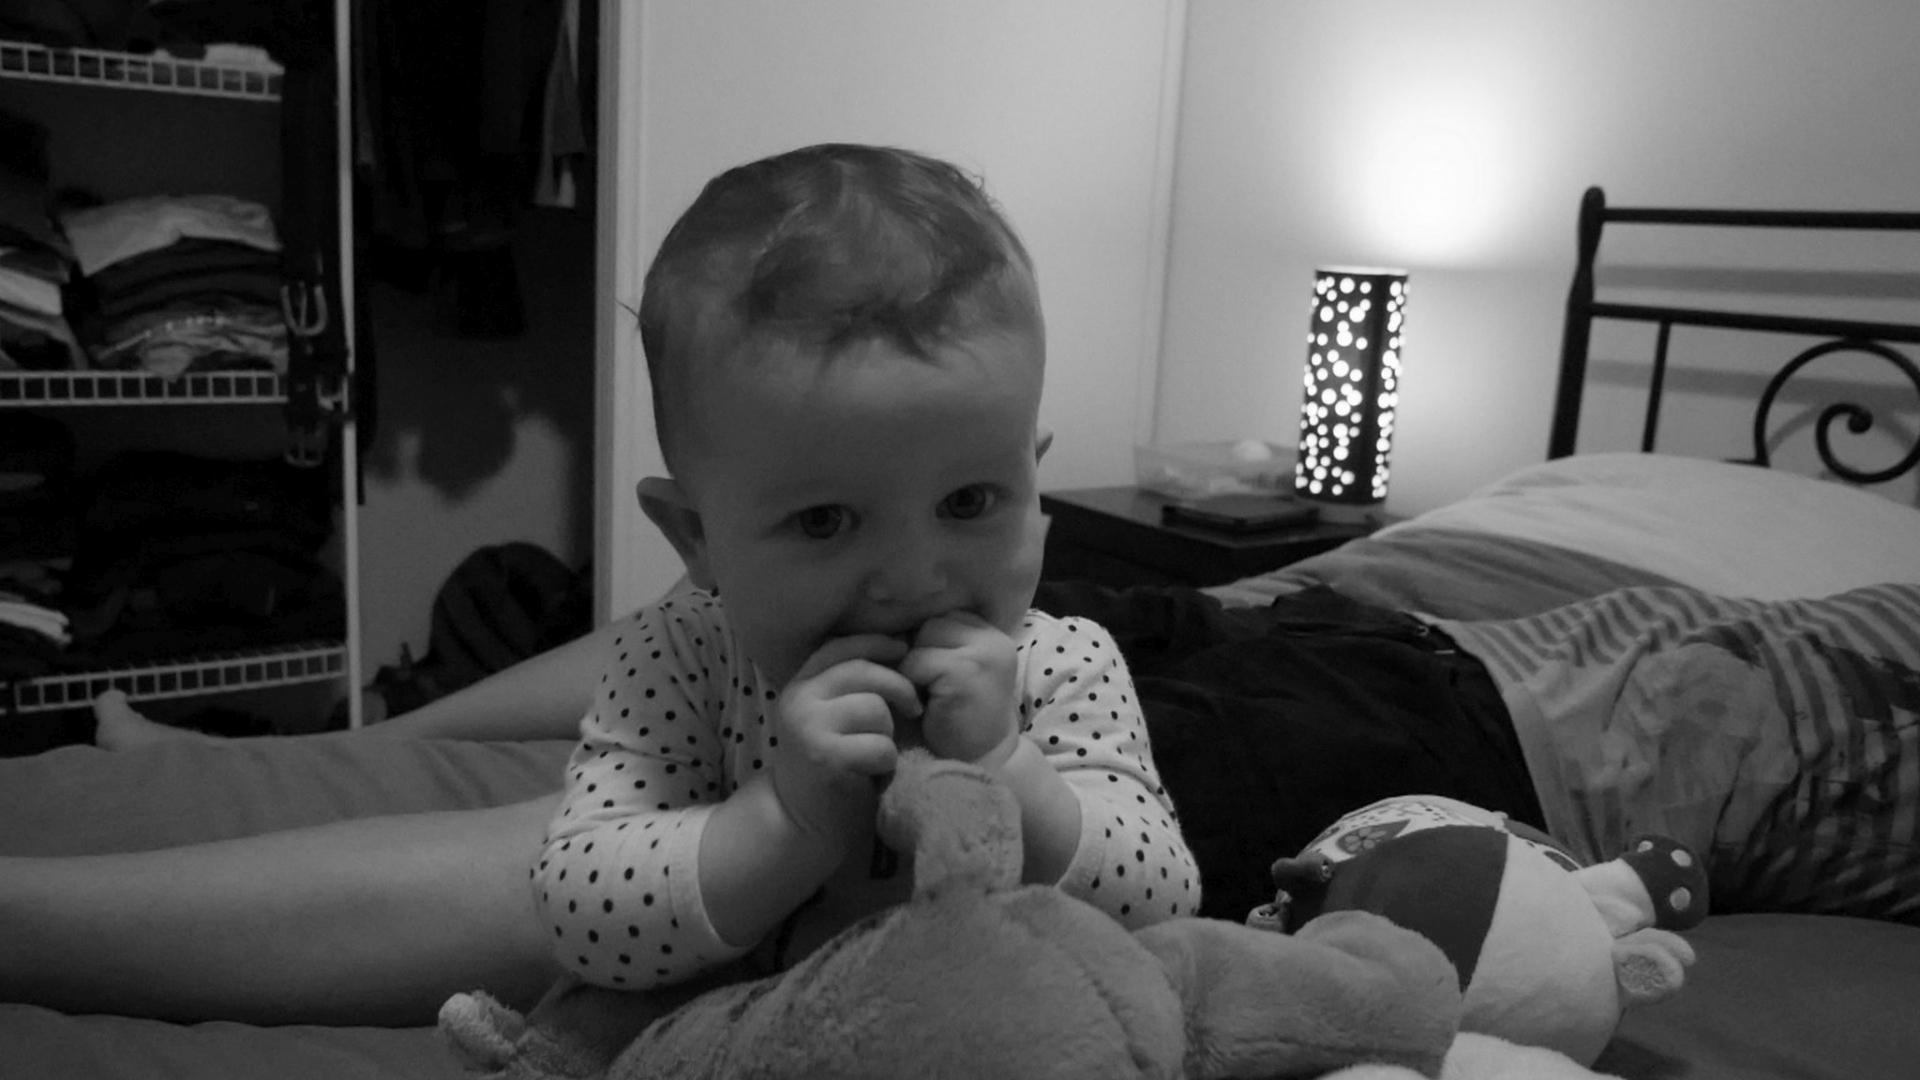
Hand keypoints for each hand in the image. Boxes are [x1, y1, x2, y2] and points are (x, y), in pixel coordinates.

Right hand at [771, 635, 922, 845]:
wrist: (801, 821)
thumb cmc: (831, 766)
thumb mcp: (834, 717)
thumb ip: (852, 686)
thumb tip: (901, 646)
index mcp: (801, 685)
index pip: (839, 647)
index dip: (874, 642)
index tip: (903, 647)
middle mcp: (799, 700)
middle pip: (862, 671)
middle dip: (898, 686)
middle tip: (915, 708)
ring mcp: (808, 728)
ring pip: (876, 709)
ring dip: (890, 733)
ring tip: (879, 752)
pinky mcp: (824, 758)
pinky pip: (880, 746)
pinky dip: (888, 761)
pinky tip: (875, 773)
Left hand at [900, 612, 1020, 768]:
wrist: (983, 765)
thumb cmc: (960, 722)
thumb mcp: (952, 673)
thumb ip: (938, 646)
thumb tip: (894, 626)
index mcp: (992, 636)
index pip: (944, 618)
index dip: (927, 646)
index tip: (929, 677)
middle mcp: (993, 639)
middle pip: (931, 624)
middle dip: (920, 654)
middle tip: (926, 689)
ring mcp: (982, 653)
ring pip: (922, 639)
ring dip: (913, 668)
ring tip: (926, 697)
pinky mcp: (965, 670)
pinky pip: (916, 662)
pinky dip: (910, 685)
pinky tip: (924, 708)